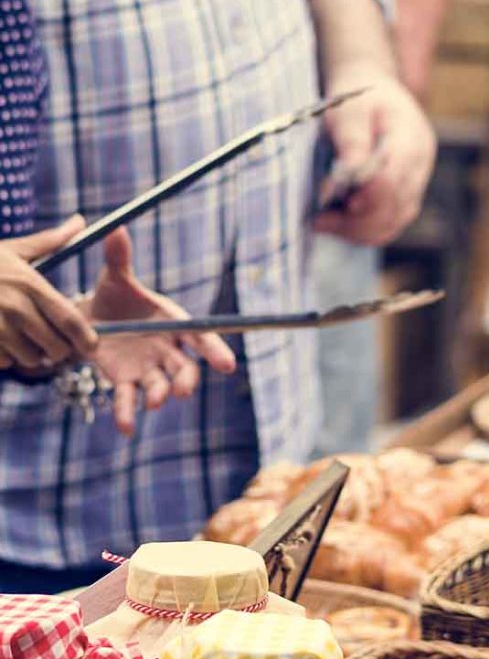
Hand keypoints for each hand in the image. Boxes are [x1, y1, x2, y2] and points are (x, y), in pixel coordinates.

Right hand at [0, 216, 97, 369]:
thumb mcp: (15, 249)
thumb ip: (51, 241)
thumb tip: (80, 221)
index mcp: (30, 285)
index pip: (70, 320)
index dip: (86, 339)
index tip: (92, 347)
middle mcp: (15, 307)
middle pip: (56, 347)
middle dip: (60, 350)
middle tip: (55, 344)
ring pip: (31, 359)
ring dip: (33, 355)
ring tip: (24, 338)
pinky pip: (5, 362)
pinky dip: (7, 357)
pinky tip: (1, 341)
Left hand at [79, 227, 235, 435]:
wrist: (90, 318)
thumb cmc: (114, 296)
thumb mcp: (115, 277)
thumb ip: (118, 258)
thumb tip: (116, 229)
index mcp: (174, 323)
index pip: (202, 338)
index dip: (215, 351)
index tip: (228, 365)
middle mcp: (168, 351)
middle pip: (186, 369)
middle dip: (187, 380)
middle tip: (183, 389)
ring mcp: (148, 370)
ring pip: (161, 387)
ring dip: (161, 395)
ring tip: (155, 401)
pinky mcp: (124, 383)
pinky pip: (128, 401)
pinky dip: (127, 415)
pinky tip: (125, 429)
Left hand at [317, 75, 436, 245]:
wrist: (372, 91)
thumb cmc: (357, 96)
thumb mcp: (349, 109)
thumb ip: (352, 141)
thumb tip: (350, 176)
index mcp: (411, 139)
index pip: (393, 181)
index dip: (366, 197)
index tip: (331, 202)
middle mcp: (420, 167)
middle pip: (394, 210)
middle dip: (356, 221)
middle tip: (319, 220)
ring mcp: (416, 186)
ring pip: (392, 225)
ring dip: (356, 231)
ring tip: (323, 223)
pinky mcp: (404, 198)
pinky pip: (387, 226)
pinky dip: (361, 230)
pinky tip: (336, 223)